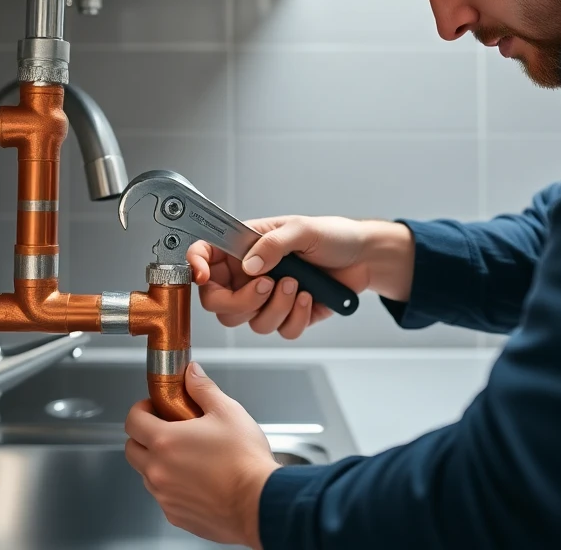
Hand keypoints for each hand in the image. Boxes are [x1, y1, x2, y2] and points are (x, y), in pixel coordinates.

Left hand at [125, 363, 279, 547]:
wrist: (260, 503)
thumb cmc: (245, 461)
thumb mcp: (227, 412)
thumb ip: (203, 389)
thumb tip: (192, 373)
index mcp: (165, 441)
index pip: (132, 420)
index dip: (142, 409)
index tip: (156, 408)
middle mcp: (158, 471)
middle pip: (132, 449)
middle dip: (145, 436)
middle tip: (169, 430)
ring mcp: (165, 496)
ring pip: (147, 475)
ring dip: (159, 463)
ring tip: (188, 456)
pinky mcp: (176, 516)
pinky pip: (164, 497)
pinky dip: (173, 487)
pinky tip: (198, 480)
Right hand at [186, 215, 374, 338]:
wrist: (364, 258)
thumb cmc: (333, 236)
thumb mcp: (302, 228)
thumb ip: (273, 244)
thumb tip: (249, 264)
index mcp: (245, 247)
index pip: (205, 256)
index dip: (195, 267)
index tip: (203, 276)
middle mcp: (250, 274)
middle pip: (219, 304)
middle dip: (243, 301)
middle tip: (268, 284)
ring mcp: (267, 298)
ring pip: (250, 322)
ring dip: (276, 307)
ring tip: (298, 285)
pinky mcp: (288, 316)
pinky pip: (280, 331)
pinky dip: (295, 318)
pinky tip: (310, 298)